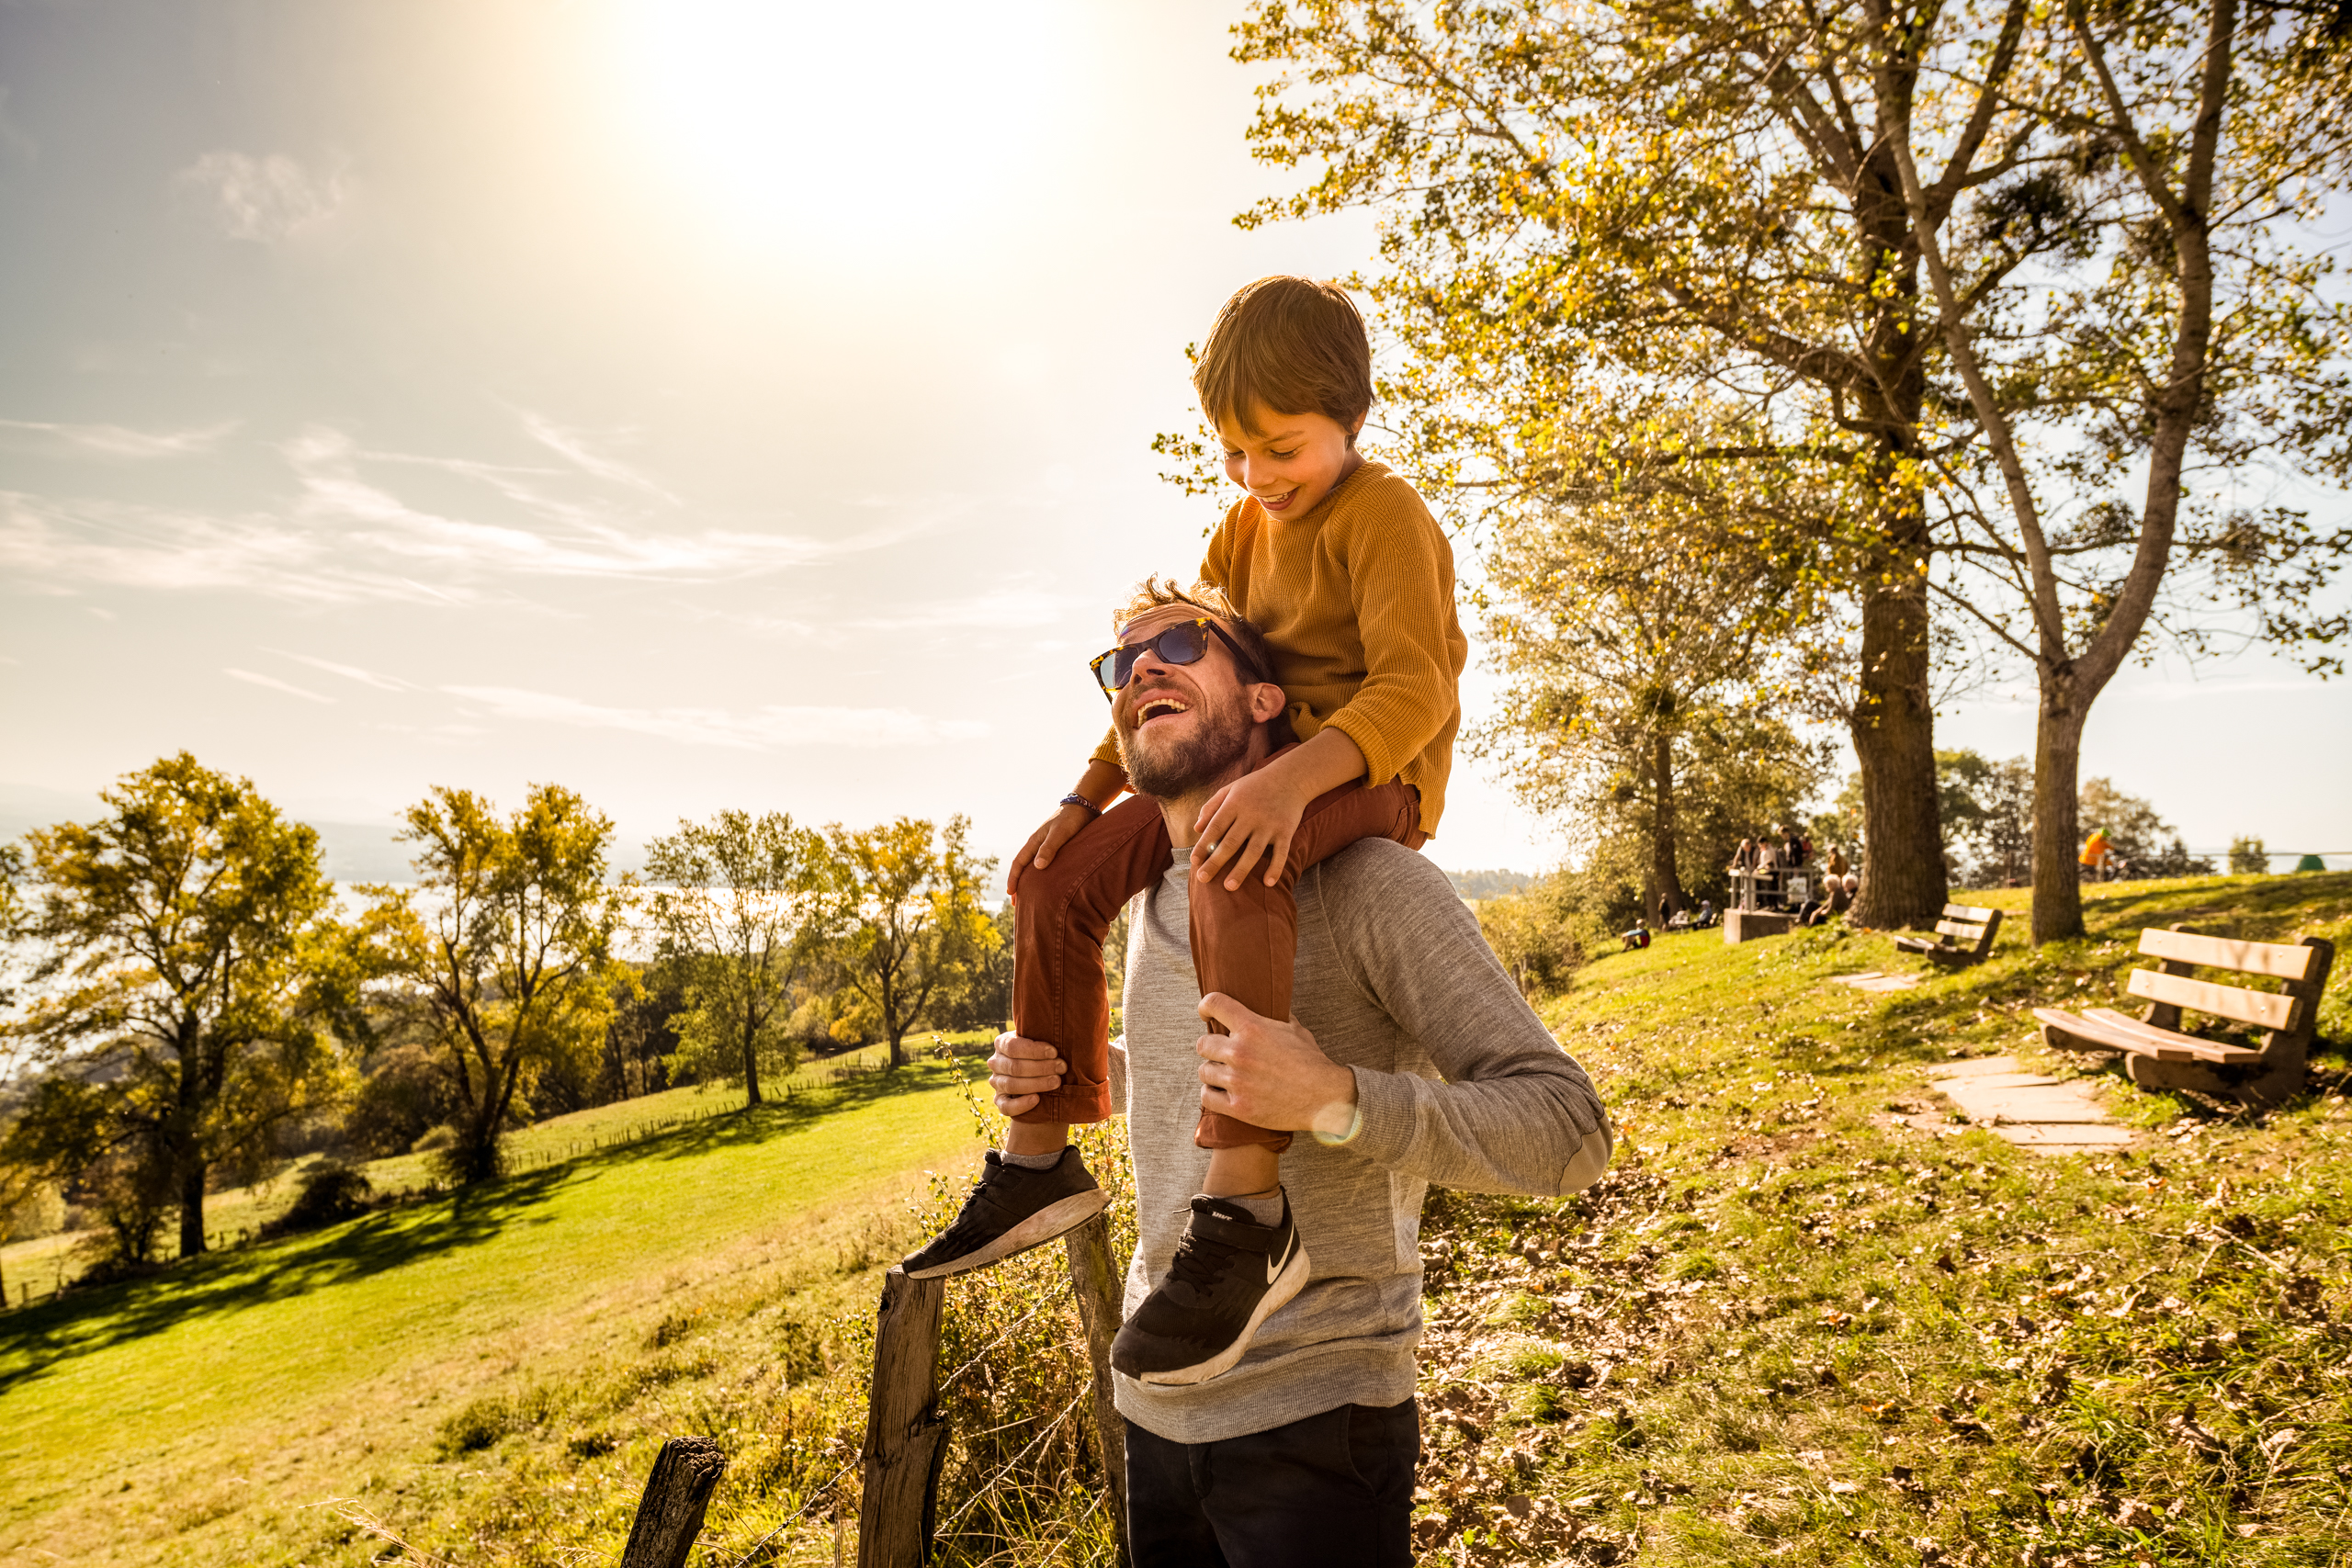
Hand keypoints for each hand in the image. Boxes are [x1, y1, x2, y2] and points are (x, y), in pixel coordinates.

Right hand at [986, 1031, 1065, 1116]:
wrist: (1042, 1075)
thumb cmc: (1044, 1053)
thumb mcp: (1041, 1041)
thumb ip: (1043, 1035)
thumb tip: (1057, 1028)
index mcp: (1002, 1043)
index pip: (1013, 1046)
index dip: (1034, 1050)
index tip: (1054, 1052)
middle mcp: (995, 1062)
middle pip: (1015, 1066)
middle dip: (1041, 1067)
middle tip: (1061, 1068)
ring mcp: (996, 1082)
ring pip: (1011, 1085)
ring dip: (1036, 1083)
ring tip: (1056, 1081)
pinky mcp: (1000, 1100)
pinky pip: (1006, 1106)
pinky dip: (1021, 1104)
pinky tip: (1036, 1099)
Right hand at [1008, 802, 1097, 897]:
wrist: (1083, 807)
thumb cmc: (1071, 820)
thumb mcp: (1060, 833)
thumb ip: (1049, 848)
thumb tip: (1037, 867)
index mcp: (1034, 842)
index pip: (1019, 863)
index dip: (1014, 878)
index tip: (1011, 893)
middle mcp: (1037, 845)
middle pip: (1023, 867)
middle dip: (1019, 884)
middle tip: (1017, 902)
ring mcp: (1046, 846)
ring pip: (1033, 866)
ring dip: (1029, 881)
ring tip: (1030, 896)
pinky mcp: (1056, 848)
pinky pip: (1043, 864)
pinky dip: (1040, 876)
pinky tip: (1046, 884)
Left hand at [1191, 765, 1309, 891]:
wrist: (1291, 777)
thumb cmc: (1255, 785)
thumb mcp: (1230, 789)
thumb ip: (1211, 806)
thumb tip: (1196, 828)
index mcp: (1234, 804)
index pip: (1215, 827)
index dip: (1203, 845)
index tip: (1194, 861)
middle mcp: (1251, 815)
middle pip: (1230, 842)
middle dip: (1216, 862)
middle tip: (1202, 879)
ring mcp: (1269, 824)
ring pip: (1253, 851)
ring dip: (1241, 870)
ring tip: (1229, 887)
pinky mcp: (1286, 831)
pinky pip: (1281, 853)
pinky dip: (1276, 868)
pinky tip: (1268, 883)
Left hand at [1193, 992, 1357, 1135]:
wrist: (1325, 1098)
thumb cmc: (1312, 1063)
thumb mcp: (1295, 1030)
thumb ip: (1275, 1017)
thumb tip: (1269, 1005)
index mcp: (1253, 1028)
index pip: (1214, 1004)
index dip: (1206, 1006)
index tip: (1206, 1013)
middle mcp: (1240, 1052)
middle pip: (1203, 1043)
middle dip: (1212, 1047)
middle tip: (1222, 1053)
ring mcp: (1237, 1081)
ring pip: (1204, 1071)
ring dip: (1213, 1072)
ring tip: (1226, 1075)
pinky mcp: (1238, 1106)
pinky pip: (1206, 1096)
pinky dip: (1212, 1093)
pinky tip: (1222, 1091)